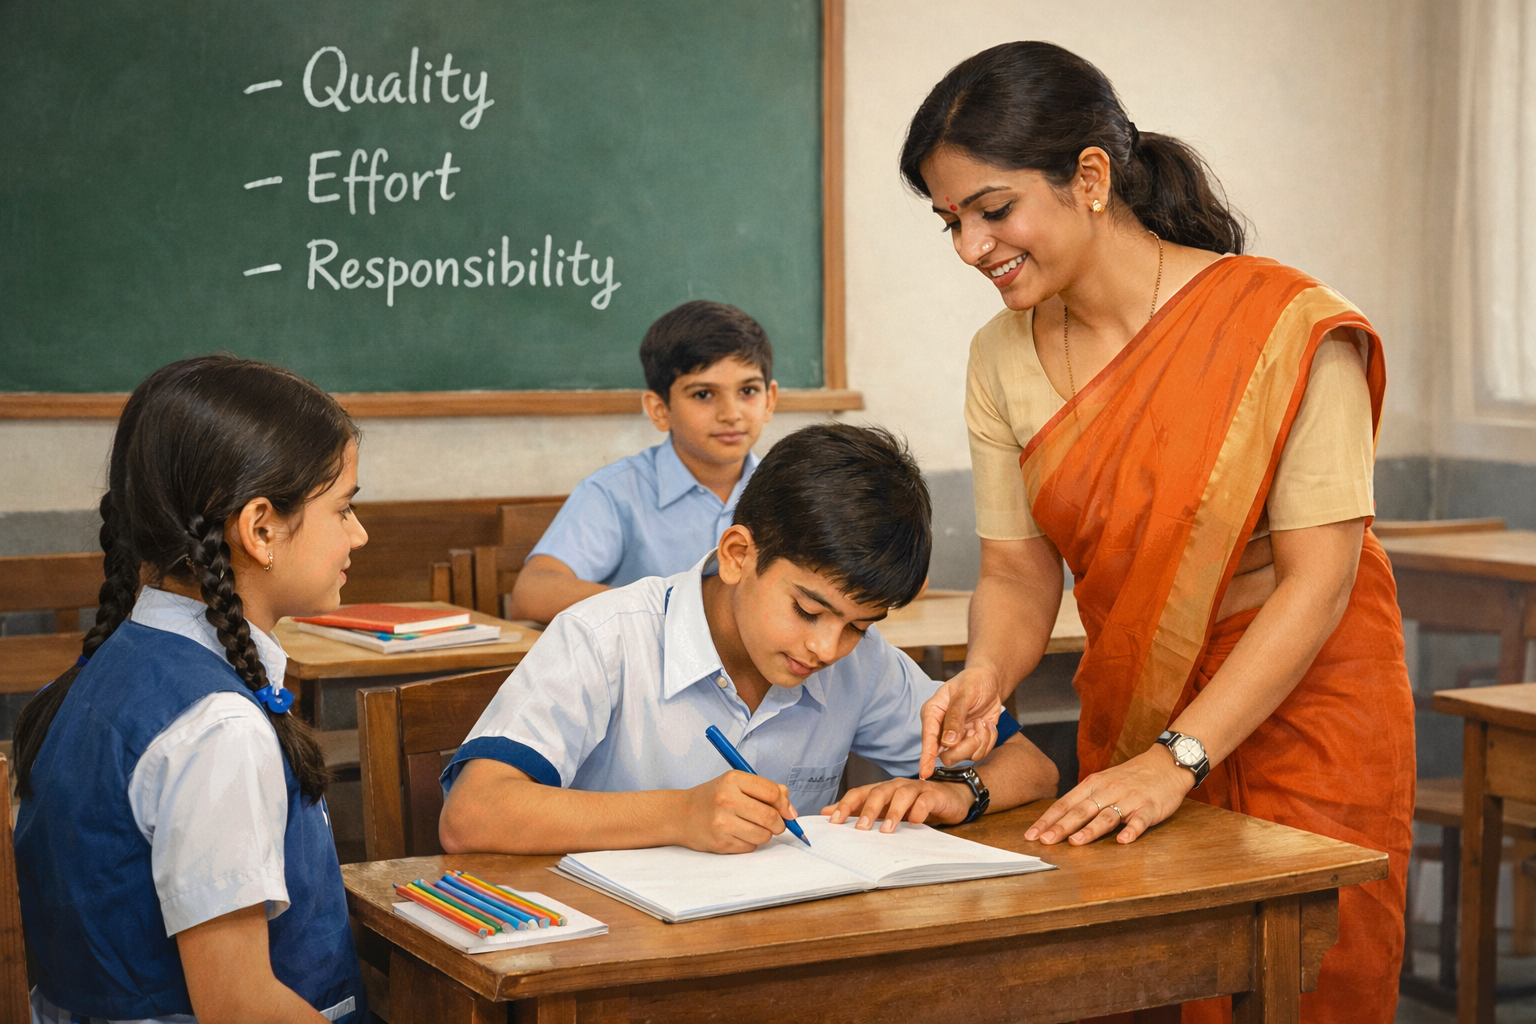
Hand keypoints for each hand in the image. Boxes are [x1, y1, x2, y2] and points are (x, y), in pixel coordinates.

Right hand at [679, 770, 797, 853]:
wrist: (680, 815)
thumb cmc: (713, 798)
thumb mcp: (736, 783)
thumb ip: (765, 790)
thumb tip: (791, 810)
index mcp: (733, 780)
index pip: (772, 793)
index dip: (785, 805)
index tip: (788, 812)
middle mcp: (726, 799)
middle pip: (770, 817)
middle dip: (779, 824)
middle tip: (776, 824)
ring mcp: (722, 823)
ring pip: (763, 835)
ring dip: (764, 834)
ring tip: (752, 827)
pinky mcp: (720, 843)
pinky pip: (750, 847)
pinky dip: (750, 843)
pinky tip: (737, 834)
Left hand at [822, 778, 972, 831]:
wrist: (949, 797)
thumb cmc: (913, 804)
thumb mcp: (886, 809)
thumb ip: (858, 810)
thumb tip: (826, 813)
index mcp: (882, 789)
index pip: (859, 793)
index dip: (846, 805)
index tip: (833, 820)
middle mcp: (896, 786)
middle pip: (879, 792)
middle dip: (868, 810)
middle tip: (860, 828)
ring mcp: (916, 789)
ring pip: (901, 795)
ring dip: (893, 812)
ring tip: (886, 830)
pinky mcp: (934, 795)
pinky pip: (925, 800)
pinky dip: (919, 810)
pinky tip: (915, 822)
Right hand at [918, 667, 1004, 777]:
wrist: (990, 681)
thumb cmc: (973, 682)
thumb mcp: (964, 693)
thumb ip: (955, 717)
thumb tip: (947, 742)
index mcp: (932, 714)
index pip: (928, 739)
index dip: (926, 757)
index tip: (925, 774)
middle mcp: (941, 729)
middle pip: (948, 755)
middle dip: (968, 745)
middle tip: (978, 727)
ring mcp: (956, 738)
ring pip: (966, 756)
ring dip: (981, 740)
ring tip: (982, 722)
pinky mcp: (970, 742)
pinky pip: (980, 753)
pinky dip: (988, 740)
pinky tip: (986, 725)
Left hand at [1025, 745, 1193, 845]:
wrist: (1166, 763)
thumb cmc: (1131, 777)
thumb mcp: (1103, 782)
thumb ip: (1084, 798)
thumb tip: (1058, 817)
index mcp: (1093, 785)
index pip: (1065, 804)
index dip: (1047, 820)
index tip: (1031, 834)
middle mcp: (1107, 791)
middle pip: (1081, 810)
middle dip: (1061, 827)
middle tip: (1045, 841)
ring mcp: (1128, 799)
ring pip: (1106, 816)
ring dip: (1090, 830)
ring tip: (1076, 842)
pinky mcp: (1149, 808)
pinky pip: (1139, 821)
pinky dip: (1131, 831)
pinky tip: (1123, 841)